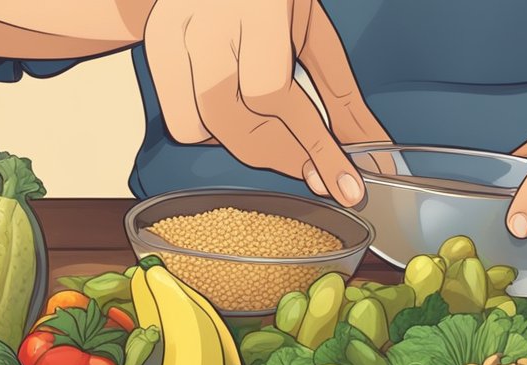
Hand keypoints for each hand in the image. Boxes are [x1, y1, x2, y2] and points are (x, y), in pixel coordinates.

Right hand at [144, 0, 389, 205]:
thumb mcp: (315, 33)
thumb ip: (342, 98)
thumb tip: (372, 158)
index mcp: (254, 7)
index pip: (275, 97)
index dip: (314, 148)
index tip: (343, 184)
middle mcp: (203, 21)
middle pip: (230, 121)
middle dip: (279, 156)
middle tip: (313, 169)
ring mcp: (170, 34)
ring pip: (196, 128)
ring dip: (243, 146)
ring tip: (278, 138)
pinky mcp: (155, 48)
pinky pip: (180, 119)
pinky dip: (212, 134)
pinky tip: (241, 120)